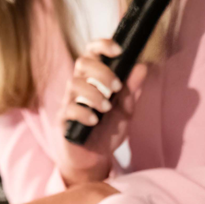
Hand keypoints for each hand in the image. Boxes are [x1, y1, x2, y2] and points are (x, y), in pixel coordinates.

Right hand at [58, 38, 148, 186]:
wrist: (95, 157)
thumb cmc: (108, 129)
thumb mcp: (126, 109)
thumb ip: (132, 89)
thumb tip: (142, 66)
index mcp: (94, 78)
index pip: (92, 52)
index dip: (103, 45)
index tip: (119, 50)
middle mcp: (79, 85)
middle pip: (82, 63)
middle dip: (102, 71)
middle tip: (117, 87)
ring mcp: (68, 101)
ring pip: (74, 84)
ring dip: (94, 94)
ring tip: (107, 108)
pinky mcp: (62, 119)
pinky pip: (68, 109)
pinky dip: (83, 112)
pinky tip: (94, 120)